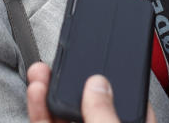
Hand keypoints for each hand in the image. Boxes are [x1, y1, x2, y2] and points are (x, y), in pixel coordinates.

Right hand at [26, 62, 155, 122]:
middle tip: (67, 53)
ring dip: (50, 88)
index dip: (120, 76)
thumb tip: (97, 86)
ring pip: (63, 113)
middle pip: (89, 102)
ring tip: (43, 68)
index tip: (109, 53)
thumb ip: (105, 116)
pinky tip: (37, 89)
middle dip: (74, 77)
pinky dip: (38, 108)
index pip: (130, 100)